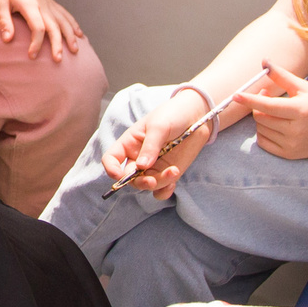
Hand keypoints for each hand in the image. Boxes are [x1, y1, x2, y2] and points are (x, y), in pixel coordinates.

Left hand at [0, 0, 80, 63]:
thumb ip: (4, 20)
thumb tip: (7, 40)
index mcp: (30, 4)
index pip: (37, 27)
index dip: (36, 42)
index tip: (31, 56)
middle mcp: (43, 5)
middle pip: (54, 26)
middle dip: (57, 44)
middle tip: (58, 59)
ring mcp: (49, 3)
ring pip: (64, 21)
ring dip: (70, 36)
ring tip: (75, 50)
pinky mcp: (51, 2)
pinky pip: (65, 14)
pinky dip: (73, 24)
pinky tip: (80, 34)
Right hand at [101, 83, 225, 195]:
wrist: (196, 116)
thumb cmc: (173, 115)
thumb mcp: (159, 126)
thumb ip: (150, 147)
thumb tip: (141, 167)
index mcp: (130, 143)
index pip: (111, 158)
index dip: (111, 168)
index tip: (118, 174)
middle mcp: (138, 157)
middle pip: (129, 177)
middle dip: (139, 182)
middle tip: (152, 181)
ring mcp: (153, 167)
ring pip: (146, 185)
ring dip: (157, 184)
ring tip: (173, 172)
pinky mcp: (167, 173)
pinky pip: (160, 190)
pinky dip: (164, 191)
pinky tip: (173, 183)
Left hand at [242, 62, 307, 160]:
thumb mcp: (305, 88)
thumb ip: (282, 76)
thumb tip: (264, 61)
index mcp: (300, 110)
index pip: (268, 106)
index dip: (250, 100)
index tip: (235, 95)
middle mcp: (295, 130)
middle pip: (261, 117)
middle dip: (259, 105)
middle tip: (268, 95)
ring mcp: (292, 144)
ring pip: (261, 130)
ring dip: (262, 118)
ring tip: (276, 111)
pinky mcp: (289, 155)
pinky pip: (264, 143)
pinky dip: (263, 132)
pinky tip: (275, 125)